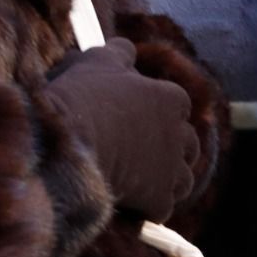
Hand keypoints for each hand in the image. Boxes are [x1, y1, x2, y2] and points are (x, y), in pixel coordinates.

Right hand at [45, 38, 198, 220]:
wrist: (67, 143)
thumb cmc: (83, 97)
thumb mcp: (98, 61)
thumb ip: (119, 53)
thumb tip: (126, 48)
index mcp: (171, 99)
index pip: (180, 105)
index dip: (162, 113)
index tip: (143, 119)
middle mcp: (179, 133)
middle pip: (189, 145)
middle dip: (173, 150)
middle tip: (146, 154)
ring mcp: (171, 168)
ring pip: (184, 179)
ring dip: (168, 181)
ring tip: (144, 182)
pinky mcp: (158, 199)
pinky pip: (163, 208)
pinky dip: (151, 208)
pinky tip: (133, 204)